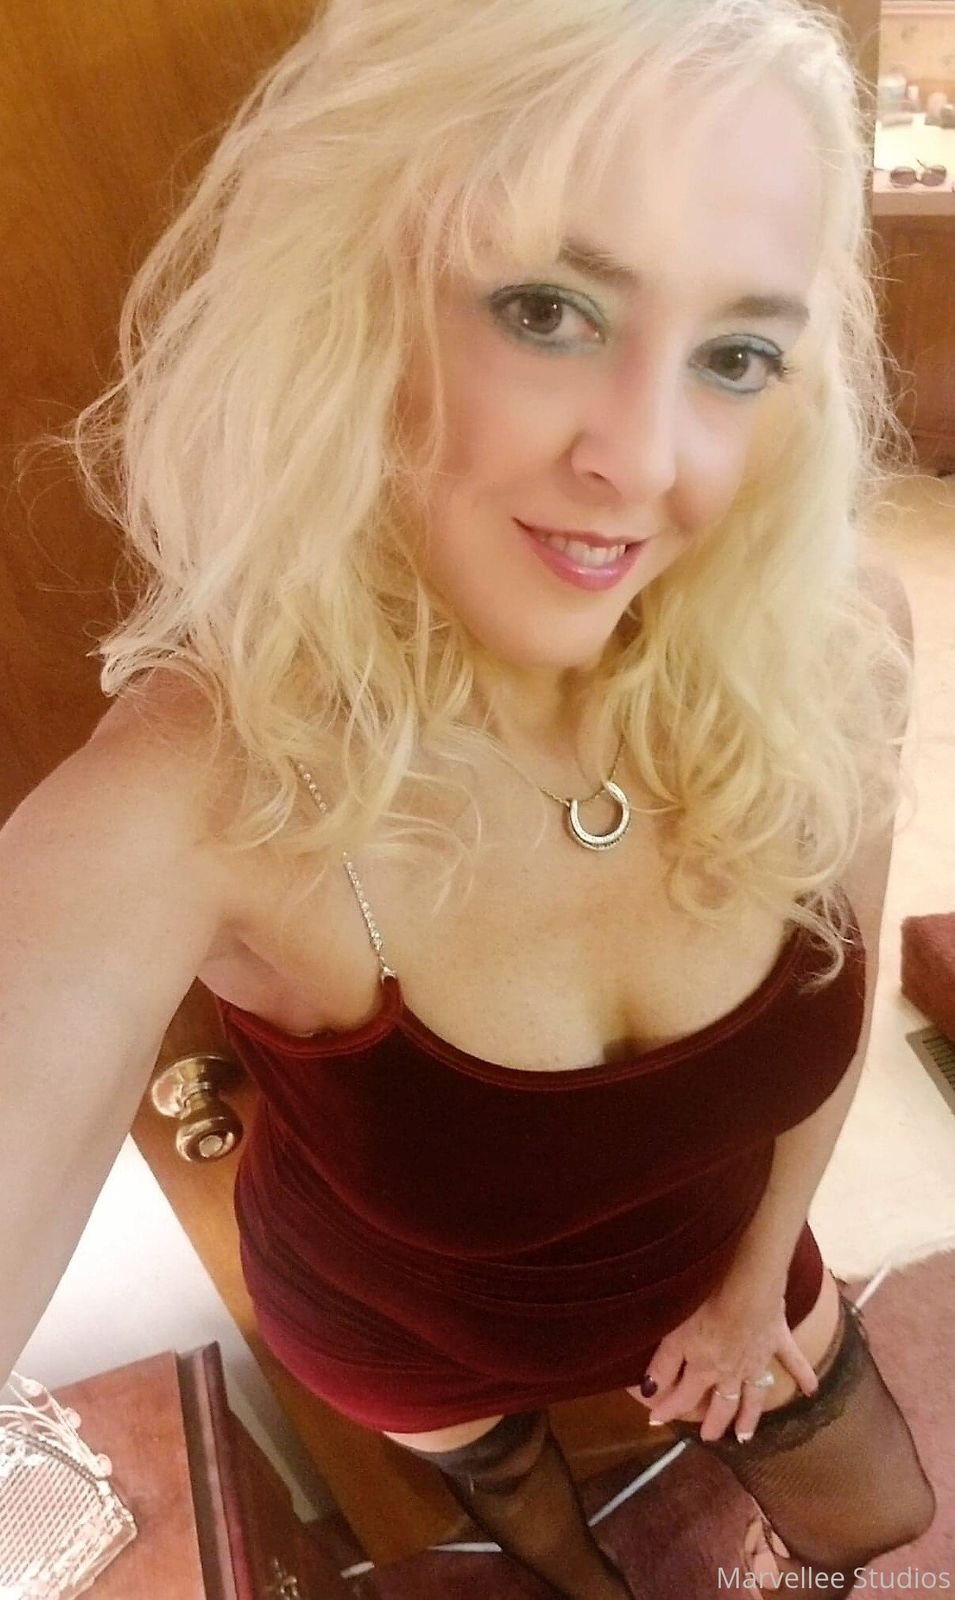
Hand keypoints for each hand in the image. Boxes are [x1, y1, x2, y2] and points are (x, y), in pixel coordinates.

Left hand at [628, 1278, 818, 1443]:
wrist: (748, 1288)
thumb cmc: (705, 1305)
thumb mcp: (675, 1334)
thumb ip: (663, 1365)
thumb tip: (648, 1393)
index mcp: (705, 1369)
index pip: (684, 1397)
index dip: (669, 1409)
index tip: (655, 1422)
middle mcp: (733, 1372)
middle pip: (723, 1404)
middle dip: (714, 1423)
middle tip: (709, 1439)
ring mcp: (759, 1358)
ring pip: (754, 1396)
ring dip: (751, 1417)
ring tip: (746, 1436)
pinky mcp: (778, 1340)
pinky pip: (794, 1361)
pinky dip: (804, 1376)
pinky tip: (812, 1390)